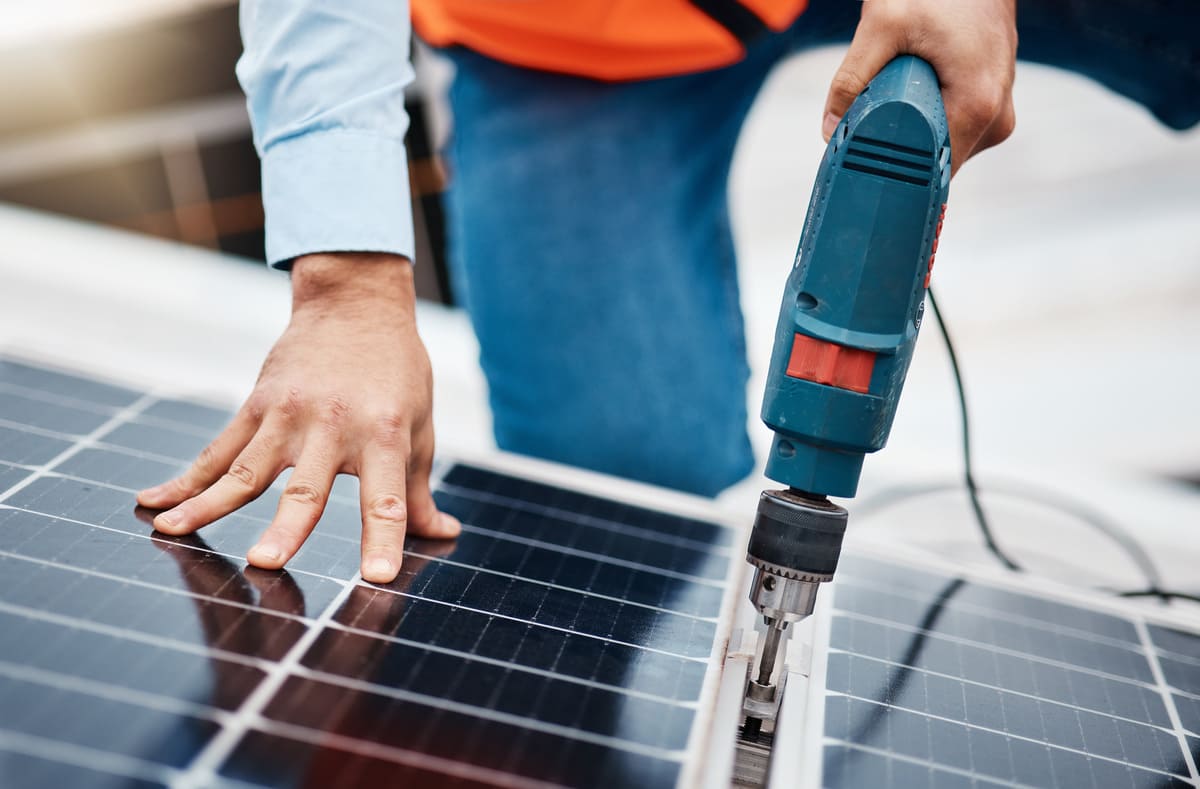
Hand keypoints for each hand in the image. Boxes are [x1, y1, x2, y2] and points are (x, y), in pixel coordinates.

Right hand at [137, 253, 460, 583]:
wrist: (356, 304)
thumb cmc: (397, 373)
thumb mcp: (419, 427)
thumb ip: (419, 491)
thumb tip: (443, 536)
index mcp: (385, 436)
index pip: (387, 498)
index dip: (384, 537)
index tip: (377, 577)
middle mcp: (335, 426)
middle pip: (307, 487)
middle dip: (287, 527)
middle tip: (266, 562)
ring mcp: (290, 414)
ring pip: (246, 469)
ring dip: (208, 504)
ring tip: (172, 532)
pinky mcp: (257, 404)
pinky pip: (218, 448)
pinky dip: (186, 478)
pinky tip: (153, 502)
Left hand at [823, 0, 1017, 175]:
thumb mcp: (883, 24)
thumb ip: (852, 78)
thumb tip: (830, 127)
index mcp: (978, 106)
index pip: (930, 173)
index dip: (892, 176)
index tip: (863, 171)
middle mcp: (996, 116)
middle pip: (932, 161)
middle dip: (896, 144)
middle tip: (872, 111)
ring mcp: (997, 111)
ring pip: (940, 143)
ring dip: (910, 125)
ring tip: (899, 85)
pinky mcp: (990, 102)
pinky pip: (950, 125)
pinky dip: (925, 113)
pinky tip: (913, 84)